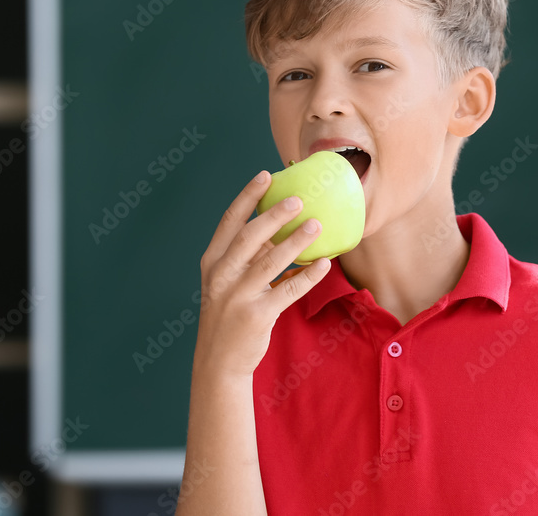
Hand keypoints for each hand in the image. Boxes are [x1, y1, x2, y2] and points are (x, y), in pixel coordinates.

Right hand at [194, 170, 331, 378]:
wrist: (218, 361)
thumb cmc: (228, 315)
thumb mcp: (229, 282)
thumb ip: (250, 258)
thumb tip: (282, 231)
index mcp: (213, 262)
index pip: (229, 221)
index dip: (248, 197)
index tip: (266, 176)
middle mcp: (221, 276)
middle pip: (249, 236)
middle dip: (274, 215)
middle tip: (298, 199)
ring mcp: (237, 296)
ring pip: (270, 262)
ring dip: (296, 241)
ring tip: (317, 225)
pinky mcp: (256, 316)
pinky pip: (287, 291)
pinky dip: (308, 276)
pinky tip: (325, 264)